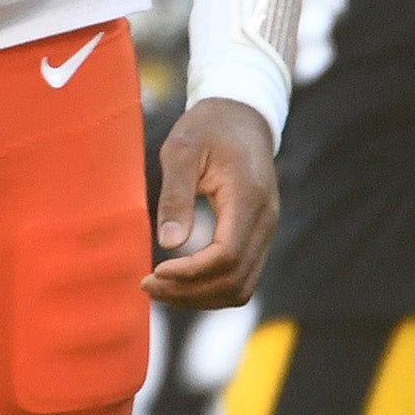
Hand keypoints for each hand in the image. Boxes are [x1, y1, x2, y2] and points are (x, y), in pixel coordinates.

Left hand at [143, 97, 277, 306]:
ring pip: (242, 287)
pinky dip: (211, 288)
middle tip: (148, 286)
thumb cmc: (207, 128)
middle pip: (236, 281)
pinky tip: (179, 281)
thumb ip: (176, 195)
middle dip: (190, 292)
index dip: (191, 273)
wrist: (241, 117)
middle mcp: (265, 222)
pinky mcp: (257, 237)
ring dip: (201, 297)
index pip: (227, 256)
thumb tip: (169, 244)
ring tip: (159, 289)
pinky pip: (241, 278)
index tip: (155, 271)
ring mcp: (266, 232)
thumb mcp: (181, 150)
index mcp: (249, 199)